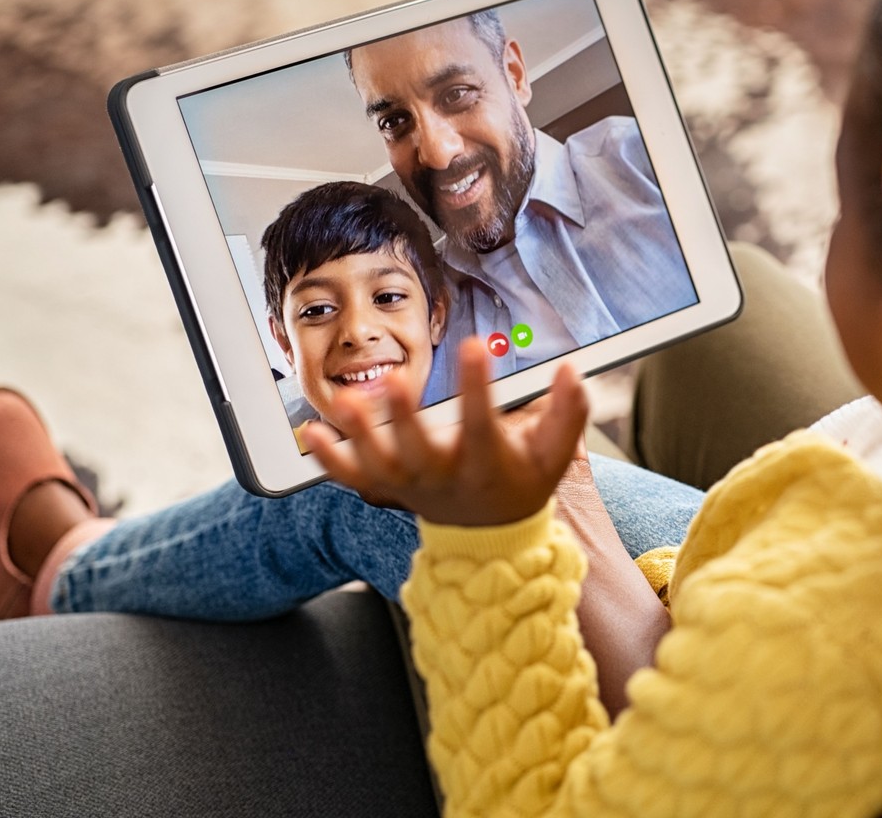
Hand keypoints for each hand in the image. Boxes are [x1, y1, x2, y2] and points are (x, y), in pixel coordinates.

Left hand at [304, 335, 588, 527]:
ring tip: (343, 400)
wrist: (491, 535)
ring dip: (358, 435)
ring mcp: (410, 485)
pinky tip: (311, 432)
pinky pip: (353, 477)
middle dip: (404, 417)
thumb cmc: (521, 482)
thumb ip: (568, 412)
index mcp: (486, 464)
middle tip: (392, 381)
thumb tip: (570, 369)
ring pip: (378, 465)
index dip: (479, 386)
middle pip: (419, 450)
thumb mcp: (554, 453)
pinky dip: (330, 459)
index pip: (482, 424)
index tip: (475, 346)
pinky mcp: (387, 488)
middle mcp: (444, 478)